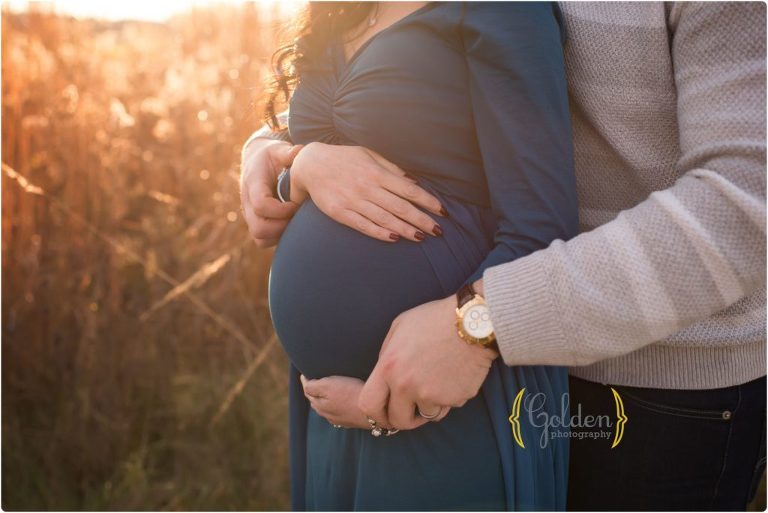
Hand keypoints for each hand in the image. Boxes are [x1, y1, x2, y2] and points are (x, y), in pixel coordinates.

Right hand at [240, 139, 302, 247]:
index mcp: (253, 185)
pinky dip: (277, 238)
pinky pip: (263, 241)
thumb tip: (300, 151)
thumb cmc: (271, 157)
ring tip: (295, 222)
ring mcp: (250, 216)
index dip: (281, 210)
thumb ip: (288, 152)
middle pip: (258, 228)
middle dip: (282, 226)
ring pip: (260, 239)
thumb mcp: (278, 150)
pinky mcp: (256, 223)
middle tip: (298, 217)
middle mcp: (247, 203)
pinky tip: (291, 225)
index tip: (296, 203)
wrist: (257, 163)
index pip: (261, 205)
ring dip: (280, 234)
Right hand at [290, 142, 446, 242]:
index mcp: (376, 172)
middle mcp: (367, 187)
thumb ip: (391, 169)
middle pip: (400, 207)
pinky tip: (395, 238)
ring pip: (385, 218)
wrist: (310, 164)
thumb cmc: (344, 159)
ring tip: (421, 237)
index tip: (442, 211)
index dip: (428, 201)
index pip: (409, 190)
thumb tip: (413, 182)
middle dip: (422, 220)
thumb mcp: (368, 155)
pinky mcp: (340, 212)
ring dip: (405, 229)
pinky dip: (380, 232)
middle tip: (438, 231)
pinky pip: (363, 225)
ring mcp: (353, 201)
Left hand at [300, 374, 373, 428]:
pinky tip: (343, 400)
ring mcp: (341, 419)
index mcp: (320, 405)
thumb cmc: (351, 394)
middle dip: (314, 390)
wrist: (375, 410)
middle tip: (314, 378)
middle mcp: (328, 415)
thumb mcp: (327, 386)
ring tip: (328, 389)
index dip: (306, 380)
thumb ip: (312, 386)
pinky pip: (341, 411)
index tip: (305, 371)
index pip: (308, 391)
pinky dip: (338, 404)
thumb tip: (304, 383)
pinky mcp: (353, 420)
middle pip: (317, 401)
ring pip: (328, 407)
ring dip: (326, 398)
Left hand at [358, 295, 496, 429]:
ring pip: (427, 415)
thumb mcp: (399, 328)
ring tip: (439, 380)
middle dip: (406, 417)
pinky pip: (448, 406)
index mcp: (389, 367)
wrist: (472, 321)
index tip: (384, 413)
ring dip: (431, 405)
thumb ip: (387, 355)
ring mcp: (432, 395)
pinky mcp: (455, 399)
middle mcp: (407, 386)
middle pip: (399, 420)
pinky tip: (454, 376)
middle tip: (413, 409)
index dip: (375, 414)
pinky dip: (450, 397)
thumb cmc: (434, 319)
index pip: (368, 405)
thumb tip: (384, 377)